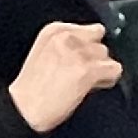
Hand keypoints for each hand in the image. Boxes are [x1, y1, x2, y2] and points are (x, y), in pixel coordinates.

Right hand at [7, 21, 122, 131]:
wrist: (23, 108)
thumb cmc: (32, 87)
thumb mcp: (45, 51)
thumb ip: (68, 44)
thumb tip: (93, 47)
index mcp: (54, 30)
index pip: (90, 29)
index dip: (88, 47)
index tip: (79, 60)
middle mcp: (67, 37)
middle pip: (100, 42)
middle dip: (95, 58)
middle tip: (81, 73)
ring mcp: (78, 53)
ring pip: (107, 56)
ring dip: (101, 69)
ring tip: (83, 81)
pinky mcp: (88, 70)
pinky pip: (114, 69)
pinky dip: (108, 79)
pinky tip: (92, 86)